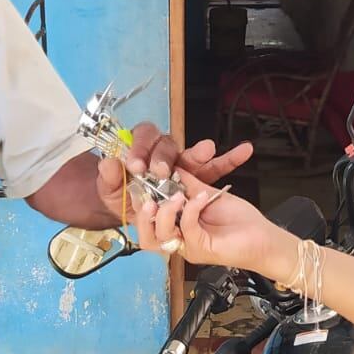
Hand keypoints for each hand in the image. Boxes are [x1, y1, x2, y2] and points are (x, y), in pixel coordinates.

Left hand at [95, 124, 252, 222]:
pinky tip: (244, 151)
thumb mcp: (111, 192)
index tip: (135, 165)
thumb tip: (108, 162)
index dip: (139, 149)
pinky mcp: (199, 179)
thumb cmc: (124, 199)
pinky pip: (216, 167)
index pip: (142, 138)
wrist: (136, 216)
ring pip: (193, 155)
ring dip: (199, 152)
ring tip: (207, 150)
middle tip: (161, 171)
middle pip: (168, 145)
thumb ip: (109, 178)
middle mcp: (164, 153)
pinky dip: (230, 159)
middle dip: (164, 157)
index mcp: (142, 149)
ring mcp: (183, 166)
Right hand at [135, 176, 296, 281]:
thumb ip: (189, 185)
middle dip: (142, 213)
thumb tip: (172, 169)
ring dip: (164, 212)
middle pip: (146, 235)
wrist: (264, 238)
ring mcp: (188, 247)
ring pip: (160, 234)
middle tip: (149, 194)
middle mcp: (179, 240)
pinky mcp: (201, 249)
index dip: (139, 203)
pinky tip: (201, 198)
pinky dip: (190, 210)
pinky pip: (186, 228)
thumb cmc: (240, 221)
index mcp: (177, 228)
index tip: (142, 180)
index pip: (147, 221)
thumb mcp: (209, 195)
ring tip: (177, 195)